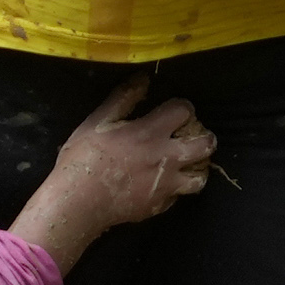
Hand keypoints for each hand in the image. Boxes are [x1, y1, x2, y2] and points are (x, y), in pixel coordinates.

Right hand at [7, 75, 216, 272]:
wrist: (78, 203)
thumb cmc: (84, 157)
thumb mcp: (97, 121)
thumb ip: (123, 99)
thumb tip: (143, 78)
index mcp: (151, 133)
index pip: (184, 111)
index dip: (184, 107)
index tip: (177, 110)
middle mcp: (166, 158)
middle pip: (206, 146)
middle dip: (206, 138)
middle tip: (196, 137)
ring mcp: (166, 186)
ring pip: (200, 179)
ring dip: (198, 169)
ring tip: (187, 165)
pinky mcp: (159, 206)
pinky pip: (178, 197)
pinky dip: (175, 190)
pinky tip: (163, 185)